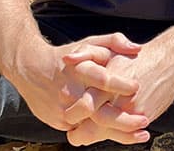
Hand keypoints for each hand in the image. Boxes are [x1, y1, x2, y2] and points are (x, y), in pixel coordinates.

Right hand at [6, 33, 143, 133]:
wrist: (29, 68)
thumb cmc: (66, 56)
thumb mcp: (90, 43)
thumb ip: (114, 41)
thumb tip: (137, 49)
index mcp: (79, 69)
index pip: (102, 78)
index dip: (121, 84)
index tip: (138, 87)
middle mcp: (70, 91)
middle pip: (98, 111)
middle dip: (124, 120)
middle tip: (144, 121)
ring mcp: (63, 109)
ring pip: (91, 127)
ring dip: (115, 132)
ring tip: (138, 133)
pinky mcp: (58, 121)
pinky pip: (82, 132)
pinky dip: (100, 133)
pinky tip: (119, 133)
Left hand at [62, 39, 173, 144]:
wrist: (169, 59)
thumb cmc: (138, 56)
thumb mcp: (110, 49)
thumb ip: (87, 53)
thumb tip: (68, 58)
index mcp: (108, 81)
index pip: (85, 105)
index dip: (74, 114)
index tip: (69, 118)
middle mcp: (120, 98)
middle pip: (95, 125)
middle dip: (82, 133)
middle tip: (75, 135)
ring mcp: (133, 110)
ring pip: (110, 131)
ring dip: (97, 136)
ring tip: (86, 137)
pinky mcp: (146, 116)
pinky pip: (127, 133)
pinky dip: (118, 136)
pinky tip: (110, 132)